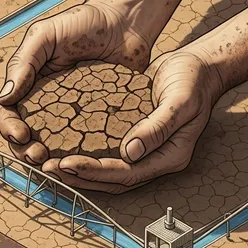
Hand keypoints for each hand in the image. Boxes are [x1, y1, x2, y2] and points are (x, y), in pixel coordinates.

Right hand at [0, 1, 152, 164]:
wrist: (126, 21)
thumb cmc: (83, 22)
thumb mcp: (46, 35)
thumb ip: (24, 62)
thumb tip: (5, 97)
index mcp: (30, 87)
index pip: (9, 114)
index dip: (9, 128)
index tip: (21, 135)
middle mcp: (49, 106)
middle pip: (27, 138)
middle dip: (27, 151)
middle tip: (38, 156)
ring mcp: (74, 117)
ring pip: (54, 148)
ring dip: (50, 160)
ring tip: (55, 164)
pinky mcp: (100, 123)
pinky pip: (88, 145)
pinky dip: (82, 157)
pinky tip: (85, 161)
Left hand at [41, 50, 224, 193]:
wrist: (198, 67)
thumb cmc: (193, 81)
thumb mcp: (180, 101)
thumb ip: (158, 127)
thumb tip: (130, 152)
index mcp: (169, 156)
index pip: (127, 174)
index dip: (95, 172)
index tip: (67, 164)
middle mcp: (155, 159)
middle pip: (113, 179)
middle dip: (80, 177)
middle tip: (49, 168)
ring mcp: (145, 152)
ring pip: (108, 171)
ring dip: (80, 171)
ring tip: (50, 164)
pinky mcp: (134, 139)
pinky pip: (107, 153)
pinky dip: (86, 154)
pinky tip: (63, 147)